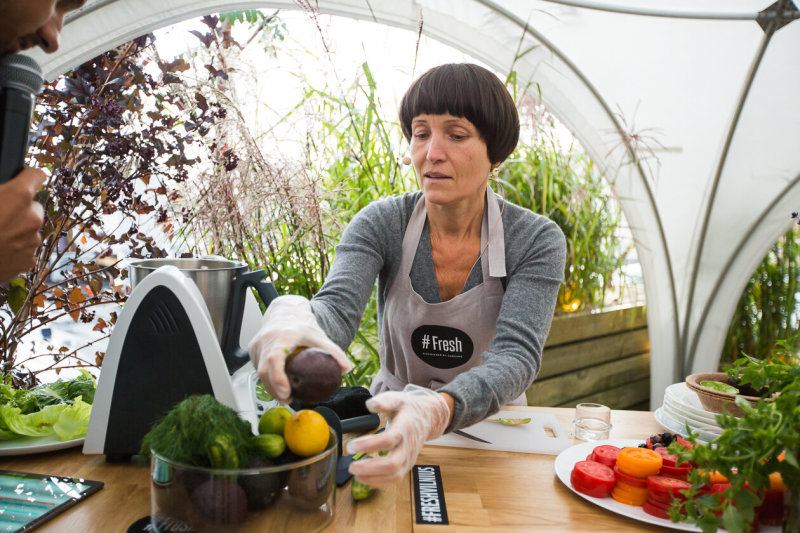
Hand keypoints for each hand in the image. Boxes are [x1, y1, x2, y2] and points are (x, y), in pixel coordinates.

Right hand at [0, 168, 45, 282]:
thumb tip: (1, 192)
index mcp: (18, 196)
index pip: (36, 175)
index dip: (29, 176)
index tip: (25, 178)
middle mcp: (32, 217)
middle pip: (33, 206)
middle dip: (20, 208)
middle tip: (0, 214)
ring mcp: (32, 240)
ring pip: (29, 228)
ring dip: (17, 229)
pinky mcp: (29, 259)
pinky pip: (24, 249)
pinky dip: (14, 248)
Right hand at [248, 295, 351, 401]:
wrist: (285, 312)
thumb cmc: (300, 324)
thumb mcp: (319, 336)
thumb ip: (333, 351)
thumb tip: (345, 368)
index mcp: (281, 336)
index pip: (274, 359)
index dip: (277, 378)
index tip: (286, 392)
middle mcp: (266, 339)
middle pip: (263, 370)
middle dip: (274, 389)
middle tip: (288, 399)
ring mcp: (257, 345)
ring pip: (258, 371)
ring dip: (270, 386)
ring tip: (285, 396)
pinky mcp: (252, 350)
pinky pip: (257, 368)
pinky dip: (267, 379)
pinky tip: (278, 386)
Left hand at [346, 385, 452, 486]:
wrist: (428, 418)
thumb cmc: (409, 409)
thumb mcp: (398, 398)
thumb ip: (384, 401)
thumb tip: (370, 405)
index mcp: (405, 427)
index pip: (389, 440)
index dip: (370, 445)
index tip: (352, 446)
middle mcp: (408, 446)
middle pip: (392, 464)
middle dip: (370, 468)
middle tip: (351, 466)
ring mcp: (408, 458)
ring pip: (394, 475)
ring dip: (373, 478)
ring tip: (355, 474)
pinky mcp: (406, 465)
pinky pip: (394, 479)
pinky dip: (379, 482)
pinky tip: (364, 478)